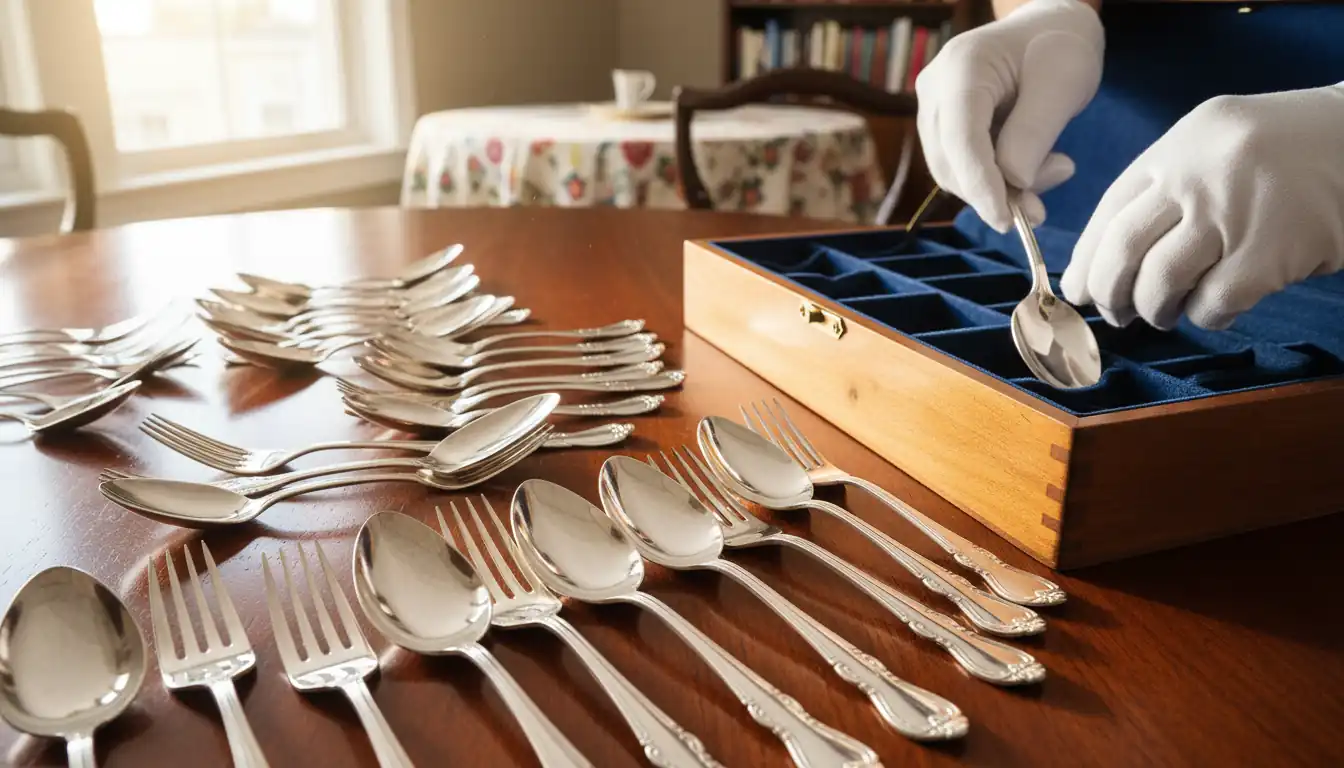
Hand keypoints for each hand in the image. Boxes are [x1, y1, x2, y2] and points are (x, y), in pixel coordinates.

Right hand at [915, 0, 1103, 231]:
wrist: (1048, 27)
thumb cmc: (1060, 45)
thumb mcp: (1063, 82)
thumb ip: (1035, 132)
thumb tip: (1013, 183)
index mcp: (962, 68)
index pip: (960, 138)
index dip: (980, 184)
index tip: (1007, 221)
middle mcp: (935, 89)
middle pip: (950, 161)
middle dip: (993, 193)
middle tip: (1042, 207)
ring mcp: (933, 108)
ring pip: (953, 171)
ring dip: (998, 189)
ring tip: (1053, 171)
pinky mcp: (943, 126)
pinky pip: (962, 167)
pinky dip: (996, 181)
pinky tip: (1034, 167)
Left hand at [1061, 85, 1343, 330]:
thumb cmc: (1288, 150)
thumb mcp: (1217, 143)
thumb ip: (1167, 186)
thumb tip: (1107, 259)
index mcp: (1178, 146)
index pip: (1110, 211)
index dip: (1087, 258)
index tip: (1078, 289)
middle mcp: (1197, 175)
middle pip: (1124, 249)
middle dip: (1108, 292)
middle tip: (1114, 314)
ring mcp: (1233, 212)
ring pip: (1160, 281)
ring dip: (1153, 310)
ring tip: (1163, 314)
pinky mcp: (1270, 251)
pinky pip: (1213, 302)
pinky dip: (1204, 316)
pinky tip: (1213, 311)